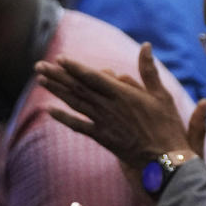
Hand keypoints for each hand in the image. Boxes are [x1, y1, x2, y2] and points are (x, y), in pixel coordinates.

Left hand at [35, 43, 205, 168]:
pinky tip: (49, 110)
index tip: (59, 58)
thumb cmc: (167, 126)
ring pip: (75, 103)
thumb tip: (146, 45)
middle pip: (78, 88)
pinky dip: (63, 118)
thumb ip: (148, 70)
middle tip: (38, 65)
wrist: (165, 160)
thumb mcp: (161, 95)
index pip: (92, 76)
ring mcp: (103, 123)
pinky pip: (78, 126)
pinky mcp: (102, 138)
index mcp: (122, 94)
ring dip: (56, 91)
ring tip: (40, 80)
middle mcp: (108, 107)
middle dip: (57, 75)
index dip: (74, 67)